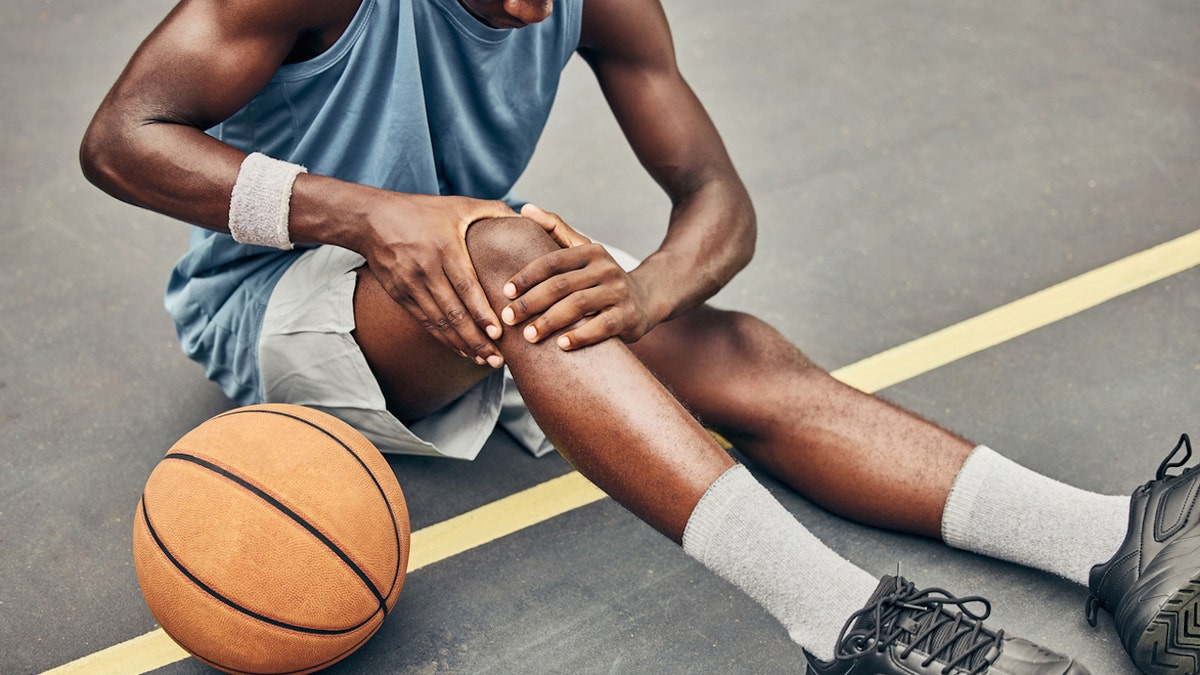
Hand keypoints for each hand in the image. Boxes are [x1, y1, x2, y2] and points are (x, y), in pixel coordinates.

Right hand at [360, 194, 515, 366]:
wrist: (371, 218)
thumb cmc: (422, 210)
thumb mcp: (458, 204)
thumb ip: (493, 210)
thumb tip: (525, 218)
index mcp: (445, 247)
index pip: (466, 286)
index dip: (481, 312)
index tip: (497, 332)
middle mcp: (426, 268)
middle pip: (453, 311)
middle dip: (476, 339)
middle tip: (498, 358)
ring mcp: (410, 284)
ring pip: (439, 322)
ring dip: (462, 344)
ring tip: (484, 359)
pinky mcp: (400, 295)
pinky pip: (425, 322)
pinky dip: (444, 338)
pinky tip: (461, 349)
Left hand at [502, 204, 658, 349]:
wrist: (644, 299)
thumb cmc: (600, 277)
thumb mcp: (582, 250)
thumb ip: (554, 228)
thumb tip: (524, 208)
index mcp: (590, 251)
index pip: (552, 261)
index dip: (527, 276)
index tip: (505, 292)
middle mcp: (605, 268)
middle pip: (561, 285)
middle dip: (531, 303)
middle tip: (509, 318)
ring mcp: (618, 292)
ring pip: (578, 305)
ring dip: (550, 321)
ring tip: (528, 335)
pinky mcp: (627, 316)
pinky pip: (601, 327)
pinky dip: (580, 336)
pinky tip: (560, 345)